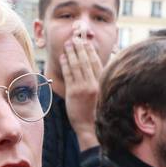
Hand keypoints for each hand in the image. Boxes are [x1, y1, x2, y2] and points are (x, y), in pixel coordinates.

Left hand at [58, 30, 104, 149]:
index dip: (91, 51)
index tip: (86, 43)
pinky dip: (65, 64)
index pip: (97, 62)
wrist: (90, 127)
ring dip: (71, 53)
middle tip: (75, 39)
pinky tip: (63, 57)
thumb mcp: (102, 95)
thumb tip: (98, 68)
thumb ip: (100, 81)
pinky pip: (69, 75)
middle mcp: (94, 83)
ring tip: (67, 44)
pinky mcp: (74, 92)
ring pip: (77, 66)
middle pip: (86, 61)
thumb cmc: (96, 112)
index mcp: (103, 83)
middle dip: (80, 48)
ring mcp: (84, 87)